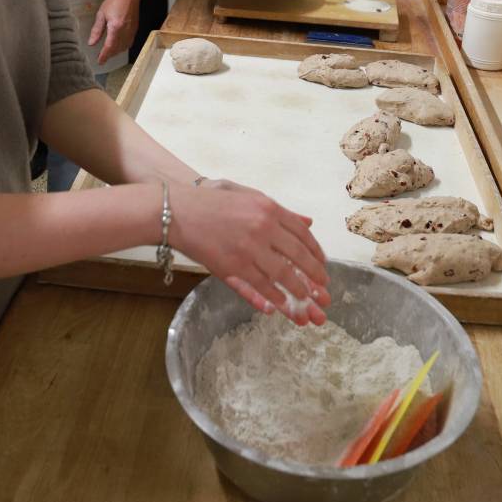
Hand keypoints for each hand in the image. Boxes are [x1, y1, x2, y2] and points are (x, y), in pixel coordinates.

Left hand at [90, 0, 139, 65]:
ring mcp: (131, 31)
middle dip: (110, 55)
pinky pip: (129, 43)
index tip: (99, 62)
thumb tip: (91, 43)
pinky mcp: (135, 29)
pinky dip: (123, 47)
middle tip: (102, 57)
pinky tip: (119, 46)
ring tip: (109, 53)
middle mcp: (125, 31)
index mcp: (116, 27)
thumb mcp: (102, 14)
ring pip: (124, 47)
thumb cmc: (114, 1)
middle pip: (117, 49)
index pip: (109, 47)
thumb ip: (97, 30)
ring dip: (116, 52)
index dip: (104, 56)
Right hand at [171, 185, 330, 324]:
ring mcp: (249, 248)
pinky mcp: (233, 265)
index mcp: (269, 208)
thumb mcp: (248, 196)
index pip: (303, 233)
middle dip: (315, 275)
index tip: (323, 265)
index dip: (316, 252)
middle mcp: (263, 227)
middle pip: (299, 256)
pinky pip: (260, 285)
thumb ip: (279, 211)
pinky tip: (282, 305)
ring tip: (309, 303)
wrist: (177, 210)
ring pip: (283, 275)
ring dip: (300, 292)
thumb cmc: (211, 201)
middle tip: (324, 289)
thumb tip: (308, 222)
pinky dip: (274, 297)